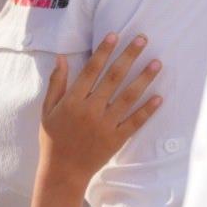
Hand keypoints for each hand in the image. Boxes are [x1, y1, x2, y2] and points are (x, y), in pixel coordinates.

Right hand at [38, 33, 161, 191]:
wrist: (63, 172)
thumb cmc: (53, 138)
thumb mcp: (48, 110)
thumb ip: (56, 83)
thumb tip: (61, 57)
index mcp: (73, 101)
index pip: (91, 70)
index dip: (103, 51)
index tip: (115, 35)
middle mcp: (90, 110)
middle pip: (113, 78)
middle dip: (128, 56)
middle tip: (142, 39)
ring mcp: (105, 125)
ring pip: (128, 97)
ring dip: (144, 79)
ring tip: (157, 62)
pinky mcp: (116, 139)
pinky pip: (135, 122)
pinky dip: (147, 110)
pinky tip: (159, 97)